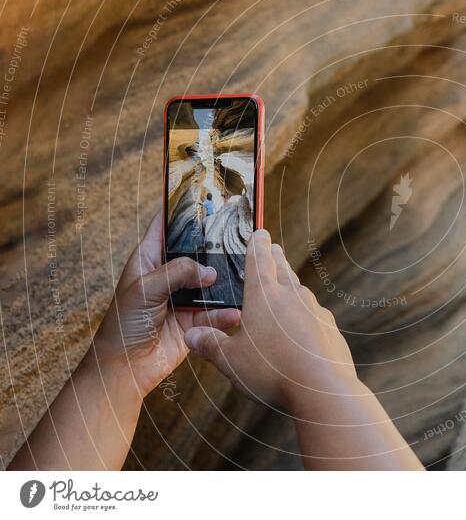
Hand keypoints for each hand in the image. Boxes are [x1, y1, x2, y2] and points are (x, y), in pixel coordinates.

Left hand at [92, 211, 240, 395]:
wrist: (125, 368)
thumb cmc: (123, 325)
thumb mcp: (145, 289)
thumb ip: (177, 272)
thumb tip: (210, 271)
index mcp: (150, 259)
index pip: (166, 225)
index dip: (182, 209)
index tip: (204, 192)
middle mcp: (170, 274)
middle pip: (198, 251)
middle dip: (217, 245)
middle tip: (242, 234)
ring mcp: (184, 297)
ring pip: (213, 281)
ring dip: (228, 281)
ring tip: (248, 274)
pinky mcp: (196, 320)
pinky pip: (217, 311)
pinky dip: (228, 312)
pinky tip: (237, 311)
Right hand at [183, 229, 356, 405]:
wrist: (323, 388)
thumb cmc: (271, 371)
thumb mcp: (230, 361)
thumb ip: (210, 345)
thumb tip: (191, 334)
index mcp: (264, 295)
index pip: (259, 260)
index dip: (257, 244)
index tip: (260, 232)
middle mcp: (292, 296)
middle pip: (283, 270)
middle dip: (276, 258)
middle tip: (274, 249)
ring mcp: (315, 311)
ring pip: (301, 292)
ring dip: (292, 286)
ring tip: (286, 286)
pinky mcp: (330, 329)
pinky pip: (315, 316)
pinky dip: (306, 316)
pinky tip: (303, 328)